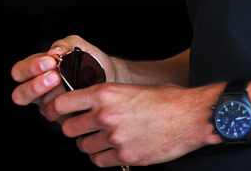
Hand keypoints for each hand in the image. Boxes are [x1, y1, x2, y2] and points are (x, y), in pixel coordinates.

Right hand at [10, 35, 116, 123]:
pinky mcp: (62, 116)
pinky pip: (59, 115)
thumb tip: (54, 51)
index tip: (50, 62)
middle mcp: (38, 90)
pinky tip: (78, 96)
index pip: (19, 72)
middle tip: (55, 76)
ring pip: (40, 105)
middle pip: (20, 94)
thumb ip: (65, 44)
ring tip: (67, 84)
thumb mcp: (78, 46)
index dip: (30, 68)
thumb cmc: (90, 60)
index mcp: (37, 71)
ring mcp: (49, 105)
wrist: (111, 75)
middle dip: (35, 86)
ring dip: (54, 94)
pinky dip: (67, 104)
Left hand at [53, 81, 218, 167]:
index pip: (63, 103)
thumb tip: (91, 106)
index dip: (57, 110)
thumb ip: (109, 98)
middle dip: (77, 130)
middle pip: (69, 129)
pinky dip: (105, 157)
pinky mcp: (124, 156)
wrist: (193, 117)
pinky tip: (117, 149)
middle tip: (89, 128)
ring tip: (109, 138)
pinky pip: (99, 161)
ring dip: (92, 144)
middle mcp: (105, 115)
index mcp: (106, 94)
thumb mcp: (134, 89)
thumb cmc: (170, 100)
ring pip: (84, 147)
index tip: (57, 114)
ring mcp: (113, 138)